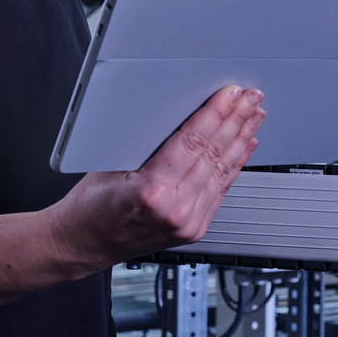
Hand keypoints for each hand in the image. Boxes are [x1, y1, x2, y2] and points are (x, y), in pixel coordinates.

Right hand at [46, 85, 264, 273]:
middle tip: (251, 98)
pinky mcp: (194, 229)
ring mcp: (187, 223)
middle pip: (213, 154)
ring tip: (254, 117)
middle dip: (235, 121)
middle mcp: (174, 209)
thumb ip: (150, 141)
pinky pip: (220, 190)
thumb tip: (182, 109)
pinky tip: (244, 147)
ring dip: (241, 139)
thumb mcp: (112, 161)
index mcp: (152, 190)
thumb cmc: (90, 204)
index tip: (231, 94)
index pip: (193, 142)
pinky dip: (235, 165)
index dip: (216, 113)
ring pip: (223, 172)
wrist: (83, 242)